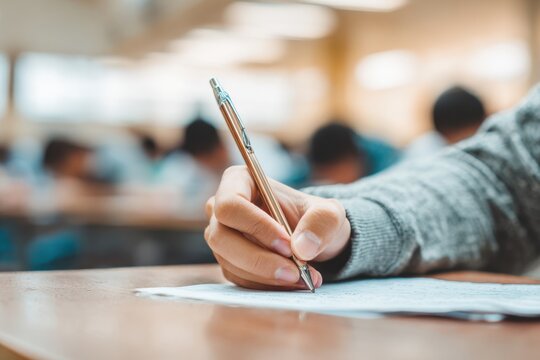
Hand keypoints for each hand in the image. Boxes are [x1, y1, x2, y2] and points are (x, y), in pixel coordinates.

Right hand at [205, 165, 350, 289]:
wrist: (313, 240)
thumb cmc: (315, 218)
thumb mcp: (330, 214)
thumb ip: (321, 223)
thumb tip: (300, 248)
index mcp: (239, 181)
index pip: (230, 205)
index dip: (255, 226)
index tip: (288, 244)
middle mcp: (221, 208)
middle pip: (221, 237)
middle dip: (259, 259)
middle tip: (295, 271)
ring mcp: (221, 236)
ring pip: (229, 262)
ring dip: (266, 275)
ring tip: (302, 278)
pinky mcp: (227, 261)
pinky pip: (237, 279)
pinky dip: (265, 285)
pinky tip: (291, 283)